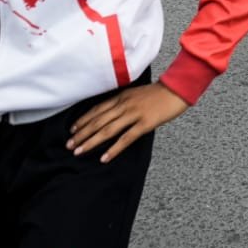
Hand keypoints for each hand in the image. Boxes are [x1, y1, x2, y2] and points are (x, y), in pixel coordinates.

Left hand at [68, 82, 187, 162]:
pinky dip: (114, 149)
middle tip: (69, 145)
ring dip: (91, 141)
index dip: (83, 120)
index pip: (97, 110)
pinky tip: (104, 157)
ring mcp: (134, 114)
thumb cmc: (159, 93)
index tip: (72, 131)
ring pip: (108, 130)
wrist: (177, 89)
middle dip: (82, 134)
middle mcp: (124, 104)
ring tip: (79, 151)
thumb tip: (111, 114)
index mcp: (122, 96)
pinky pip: (126, 138)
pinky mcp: (145, 123)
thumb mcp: (136, 93)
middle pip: (98, 121)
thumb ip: (123, 102)